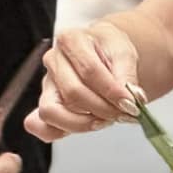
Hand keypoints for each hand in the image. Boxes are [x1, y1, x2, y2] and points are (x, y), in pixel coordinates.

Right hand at [26, 23, 141, 141]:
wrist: (104, 53)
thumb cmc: (109, 50)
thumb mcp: (124, 52)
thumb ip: (128, 75)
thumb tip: (132, 97)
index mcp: (70, 40)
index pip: (89, 71)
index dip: (112, 92)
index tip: (131, 104)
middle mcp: (53, 61)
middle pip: (72, 92)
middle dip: (102, 109)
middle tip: (123, 114)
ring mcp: (47, 85)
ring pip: (51, 112)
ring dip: (81, 123)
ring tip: (105, 120)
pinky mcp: (47, 105)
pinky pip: (40, 126)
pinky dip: (58, 132)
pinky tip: (84, 127)